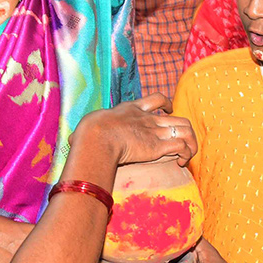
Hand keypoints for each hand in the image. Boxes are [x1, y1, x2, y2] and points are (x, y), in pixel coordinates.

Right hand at [74, 94, 197, 166]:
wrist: (97, 136)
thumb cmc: (88, 131)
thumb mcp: (91, 124)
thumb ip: (88, 130)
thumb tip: (71, 139)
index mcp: (132, 109)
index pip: (156, 99)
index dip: (166, 104)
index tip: (169, 110)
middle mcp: (147, 118)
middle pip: (178, 116)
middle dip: (184, 128)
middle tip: (182, 139)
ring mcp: (154, 131)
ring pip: (185, 130)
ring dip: (190, 142)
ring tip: (186, 155)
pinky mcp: (158, 146)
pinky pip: (182, 146)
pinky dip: (186, 153)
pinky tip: (180, 162)